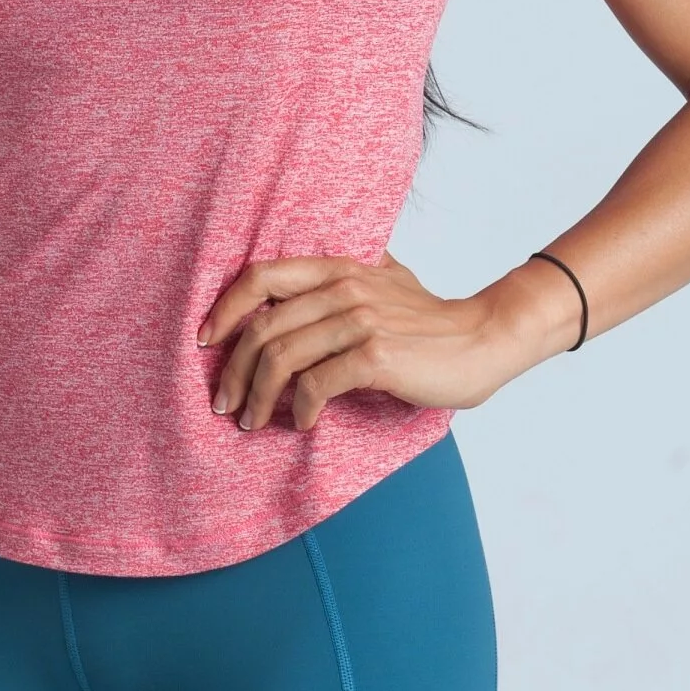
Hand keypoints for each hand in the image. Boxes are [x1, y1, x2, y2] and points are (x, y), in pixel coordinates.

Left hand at [196, 250, 505, 430]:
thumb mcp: (384, 280)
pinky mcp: (376, 357)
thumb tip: (295, 291)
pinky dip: (298, 409)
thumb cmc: (429, 321)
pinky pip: (315, 385)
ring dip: (257, 397)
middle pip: (262, 327)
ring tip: (250, 421)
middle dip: (233, 371)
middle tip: (224, 403)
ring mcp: (360, 320)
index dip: (224, 308)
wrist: (484, 340)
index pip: (260, 275)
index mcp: (337, 266)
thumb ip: (344, 278)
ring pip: (281, 358)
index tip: (206, 342)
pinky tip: (300, 424)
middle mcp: (344, 286)